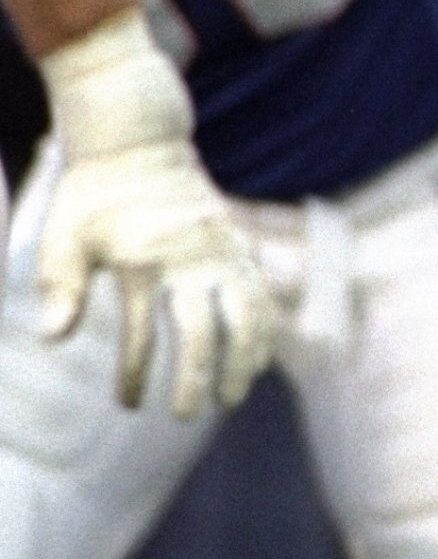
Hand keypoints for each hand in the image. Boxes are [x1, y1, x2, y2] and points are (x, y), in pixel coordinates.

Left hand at [37, 139, 277, 416]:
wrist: (138, 142)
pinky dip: (264, 331)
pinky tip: (256, 362)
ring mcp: (220, 251)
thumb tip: (53, 339)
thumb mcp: (61, 239)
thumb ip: (59, 289)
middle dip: (196, 380)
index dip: (136, 376)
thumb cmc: (91, 198)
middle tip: (185, 415)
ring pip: (246, 315)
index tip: (129, 404)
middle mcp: (187, 258)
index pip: (141, 335)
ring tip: (231, 399)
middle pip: (202, 333)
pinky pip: (263, 295)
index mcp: (139, 261)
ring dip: (242, 361)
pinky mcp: (238, 246)